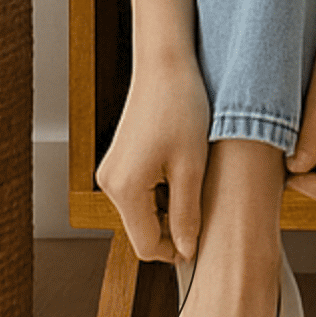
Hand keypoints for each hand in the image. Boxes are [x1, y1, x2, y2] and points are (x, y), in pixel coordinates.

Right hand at [96, 56, 211, 262]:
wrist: (165, 66)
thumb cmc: (181, 108)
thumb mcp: (191, 166)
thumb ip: (187, 213)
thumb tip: (186, 251)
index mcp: (126, 189)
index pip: (147, 246)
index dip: (176, 251)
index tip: (203, 241)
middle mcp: (110, 184)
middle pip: (142, 230)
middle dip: (173, 227)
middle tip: (205, 208)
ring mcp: (112, 171)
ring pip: (142, 212)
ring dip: (169, 208)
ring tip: (196, 182)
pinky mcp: (119, 161)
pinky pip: (140, 192)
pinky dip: (161, 191)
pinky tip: (182, 170)